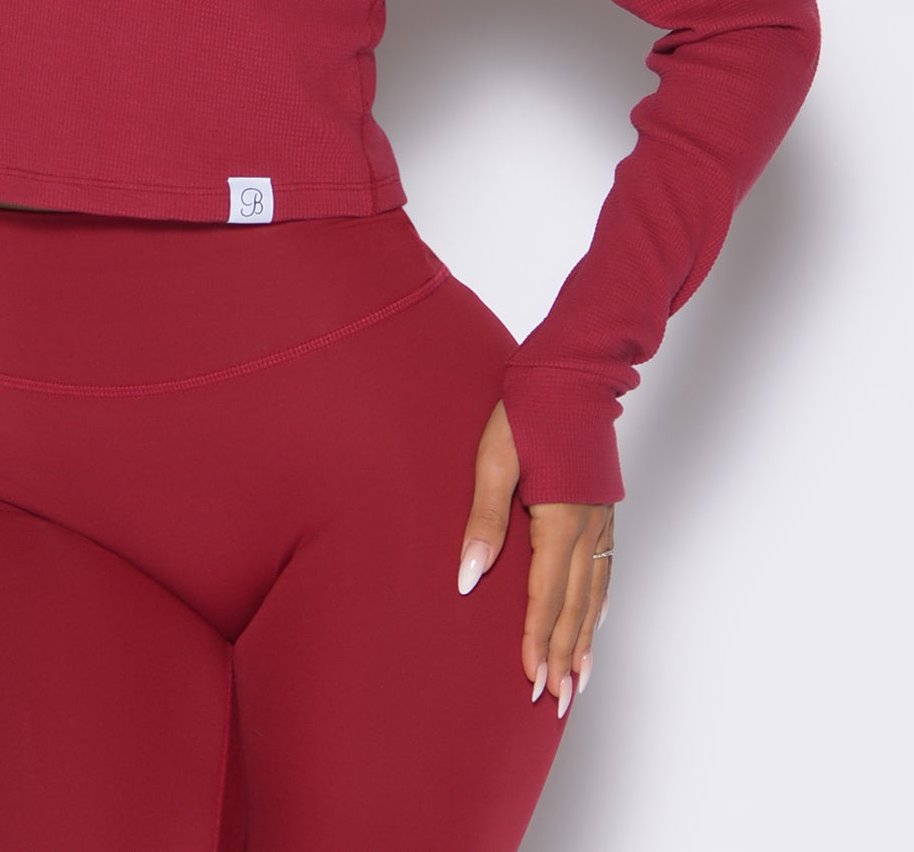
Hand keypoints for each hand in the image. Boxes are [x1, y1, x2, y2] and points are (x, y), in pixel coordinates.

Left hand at [456, 399, 613, 717]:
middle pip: (573, 606)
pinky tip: (596, 620)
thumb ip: (482, 520)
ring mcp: (599, 519)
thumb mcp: (492, 459)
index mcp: (557, 520)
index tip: (533, 684)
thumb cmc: (525, 410)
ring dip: (585, 639)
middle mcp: (585, 528)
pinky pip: (605, 568)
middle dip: (564, 657)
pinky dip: (600, 603)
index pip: (544, 597)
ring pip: (594, 593)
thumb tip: (468, 577)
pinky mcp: (602, 508)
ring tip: (580, 680)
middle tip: (559, 702)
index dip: (537, 643)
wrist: (570, 372)